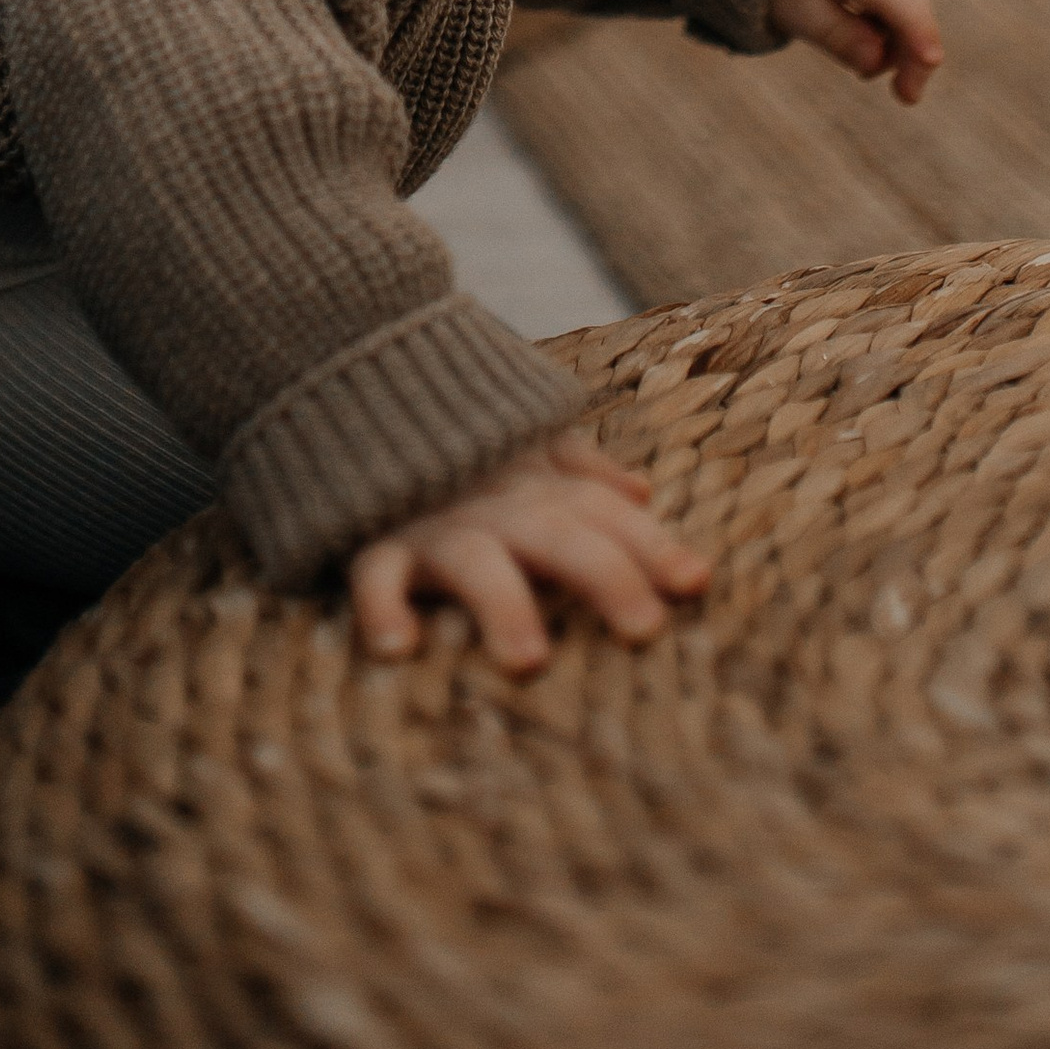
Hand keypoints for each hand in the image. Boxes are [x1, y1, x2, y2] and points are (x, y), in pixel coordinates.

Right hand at [347, 434, 708, 677]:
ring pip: (476, 562)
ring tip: (529, 662)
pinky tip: (398, 647)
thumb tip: (644, 491)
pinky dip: (382, 605)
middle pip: (559, 535)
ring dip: (503, 605)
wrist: (354, 387)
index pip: (605, 514)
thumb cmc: (457, 443)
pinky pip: (374, 573)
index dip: (651, 545)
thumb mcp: (524, 444)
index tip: (696, 582)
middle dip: (604, 575)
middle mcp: (497, 503)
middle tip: (645, 629)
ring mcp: (435, 522)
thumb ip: (581, 468)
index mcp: (539, 484)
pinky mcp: (373, 539)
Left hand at [771, 0, 942, 103]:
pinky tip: (874, 51)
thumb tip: (876, 62)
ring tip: (877, 79)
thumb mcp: (796, 7)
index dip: (915, 25)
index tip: (932, 59)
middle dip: (914, 50)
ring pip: (914, 3)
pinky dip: (898, 33)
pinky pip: (907, 3)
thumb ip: (835, 34)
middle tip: (907, 97)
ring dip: (905, 46)